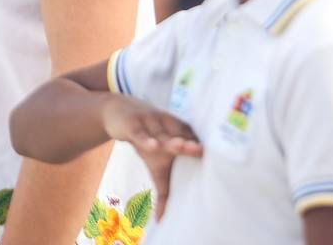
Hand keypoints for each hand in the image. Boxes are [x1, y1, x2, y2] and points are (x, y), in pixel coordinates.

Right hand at [100, 94, 200, 216]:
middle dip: (189, 145)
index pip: (191, 141)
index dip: (199, 148)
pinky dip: (146, 139)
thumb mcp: (154, 164)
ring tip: (181, 147)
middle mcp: (166, 127)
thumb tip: (161, 221)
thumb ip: (162, 191)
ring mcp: (149, 124)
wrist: (118, 112)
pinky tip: (153, 146)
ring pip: (160, 135)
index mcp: (177, 134)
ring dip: (169, 141)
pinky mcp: (132, 125)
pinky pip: (140, 133)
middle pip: (179, 137)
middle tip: (201, 151)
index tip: (214, 158)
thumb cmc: (145, 141)